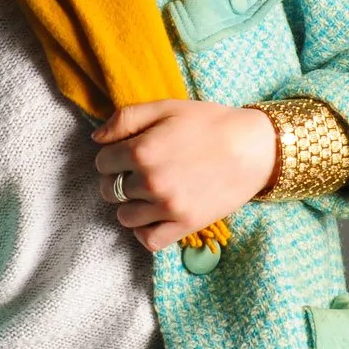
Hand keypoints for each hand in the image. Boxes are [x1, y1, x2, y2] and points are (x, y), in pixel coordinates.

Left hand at [92, 100, 277, 250]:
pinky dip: (144, 231)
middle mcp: (150, 181)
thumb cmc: (210, 123)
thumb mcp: (166, 108)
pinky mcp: (184, 225)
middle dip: (118, 180)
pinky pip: (148, 240)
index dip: (112, 156)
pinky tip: (152, 217)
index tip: (127, 154)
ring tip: (147, 193)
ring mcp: (167, 207)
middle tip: (138, 173)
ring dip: (130, 205)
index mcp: (141, 150)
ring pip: (124, 217)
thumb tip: (95, 139)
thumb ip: (125, 118)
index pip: (102, 162)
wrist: (253, 147)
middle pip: (109, 190)